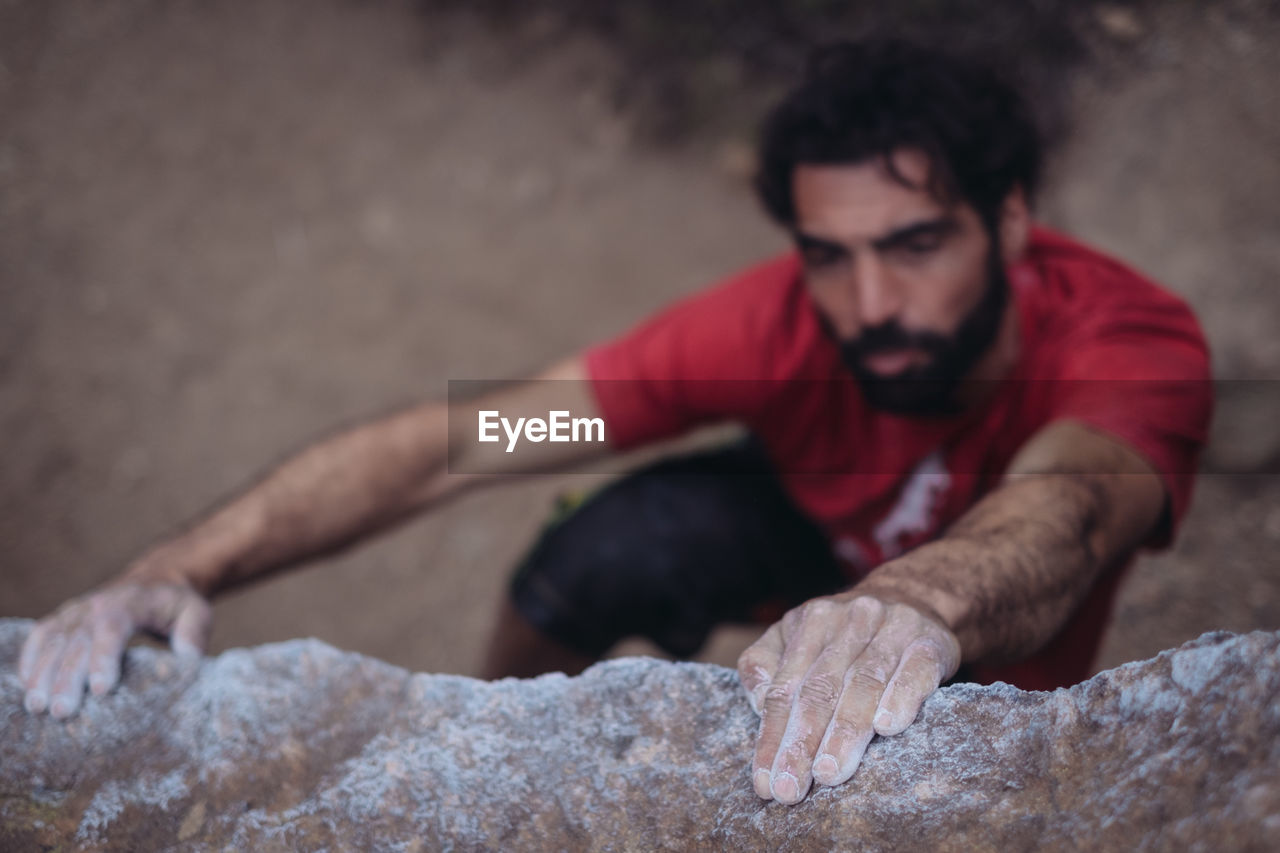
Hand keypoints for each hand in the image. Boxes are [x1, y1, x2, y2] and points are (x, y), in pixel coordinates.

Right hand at [18, 579, 211, 718]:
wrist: (156, 580)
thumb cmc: (176, 604)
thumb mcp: (196, 612)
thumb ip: (193, 634)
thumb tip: (188, 661)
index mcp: (130, 602)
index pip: (112, 628)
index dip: (104, 657)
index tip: (102, 689)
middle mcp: (97, 604)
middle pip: (76, 640)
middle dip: (66, 678)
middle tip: (61, 712)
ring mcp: (77, 611)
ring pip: (52, 640)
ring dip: (41, 674)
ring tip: (37, 707)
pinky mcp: (64, 618)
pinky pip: (41, 636)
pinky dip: (30, 659)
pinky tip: (26, 686)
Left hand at [736, 591, 960, 803]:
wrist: (913, 598)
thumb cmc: (845, 634)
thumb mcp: (797, 635)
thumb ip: (766, 663)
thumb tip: (759, 702)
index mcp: (811, 622)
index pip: (786, 687)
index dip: (773, 736)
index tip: (766, 784)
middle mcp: (849, 620)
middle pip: (821, 688)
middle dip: (803, 743)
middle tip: (791, 790)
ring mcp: (891, 628)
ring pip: (863, 683)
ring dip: (844, 732)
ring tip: (829, 773)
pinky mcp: (930, 642)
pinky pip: (914, 671)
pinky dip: (899, 698)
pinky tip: (886, 727)